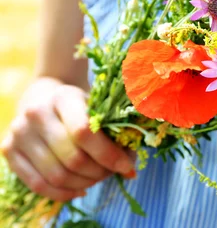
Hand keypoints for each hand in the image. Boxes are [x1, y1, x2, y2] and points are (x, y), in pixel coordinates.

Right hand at [1, 79, 135, 200]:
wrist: (43, 96)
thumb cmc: (80, 104)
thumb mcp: (98, 107)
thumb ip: (116, 131)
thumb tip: (130, 169)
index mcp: (63, 97)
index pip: (85, 133)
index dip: (109, 155)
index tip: (127, 166)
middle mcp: (36, 114)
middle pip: (72, 158)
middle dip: (99, 172)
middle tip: (113, 172)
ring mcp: (19, 133)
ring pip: (56, 175)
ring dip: (84, 183)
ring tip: (98, 178)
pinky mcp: (9, 150)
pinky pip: (37, 184)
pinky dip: (63, 193)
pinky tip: (81, 189)